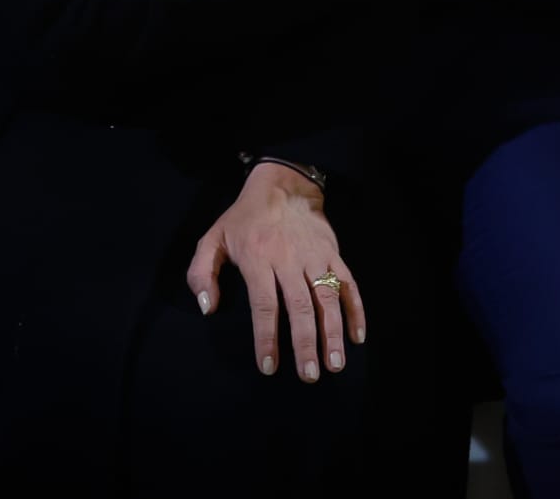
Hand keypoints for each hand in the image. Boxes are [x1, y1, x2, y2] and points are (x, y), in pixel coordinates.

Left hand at [187, 163, 365, 381]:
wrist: (283, 184)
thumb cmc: (244, 218)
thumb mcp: (212, 238)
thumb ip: (201, 273)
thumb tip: (208, 308)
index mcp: (258, 259)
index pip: (264, 304)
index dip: (267, 337)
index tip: (269, 366)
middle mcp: (289, 259)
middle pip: (300, 306)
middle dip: (306, 343)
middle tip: (310, 375)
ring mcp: (315, 256)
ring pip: (327, 298)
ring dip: (333, 332)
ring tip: (335, 363)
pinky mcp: (333, 253)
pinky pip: (348, 283)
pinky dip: (356, 309)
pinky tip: (358, 336)